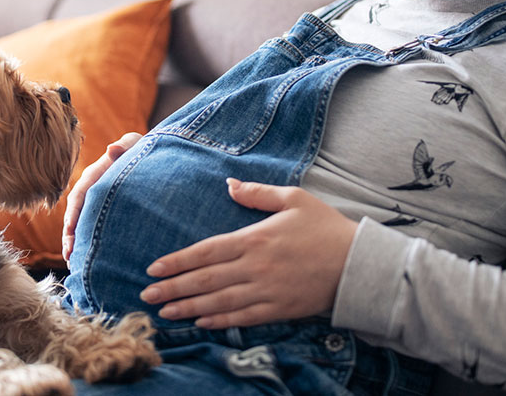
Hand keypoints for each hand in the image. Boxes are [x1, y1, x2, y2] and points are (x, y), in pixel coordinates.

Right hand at [62, 132, 143, 261]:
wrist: (147, 157)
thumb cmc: (139, 149)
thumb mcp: (134, 144)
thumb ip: (125, 145)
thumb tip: (112, 149)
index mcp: (94, 176)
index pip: (79, 196)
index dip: (74, 213)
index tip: (70, 230)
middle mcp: (90, 191)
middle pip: (75, 215)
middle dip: (70, 235)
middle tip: (70, 255)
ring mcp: (95, 203)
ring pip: (80, 225)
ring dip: (76, 243)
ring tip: (73, 263)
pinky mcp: (102, 213)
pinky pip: (91, 228)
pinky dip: (87, 243)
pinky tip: (87, 260)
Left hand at [139, 178, 357, 328]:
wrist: (359, 264)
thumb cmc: (326, 228)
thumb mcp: (294, 199)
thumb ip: (258, 193)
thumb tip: (229, 184)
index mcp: (255, 239)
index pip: (206, 252)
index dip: (177, 262)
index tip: (154, 269)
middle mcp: (255, 268)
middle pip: (205, 280)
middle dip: (173, 288)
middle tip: (146, 296)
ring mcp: (266, 291)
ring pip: (219, 302)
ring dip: (189, 307)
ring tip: (165, 312)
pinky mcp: (279, 309)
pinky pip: (243, 318)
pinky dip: (220, 321)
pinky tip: (201, 321)